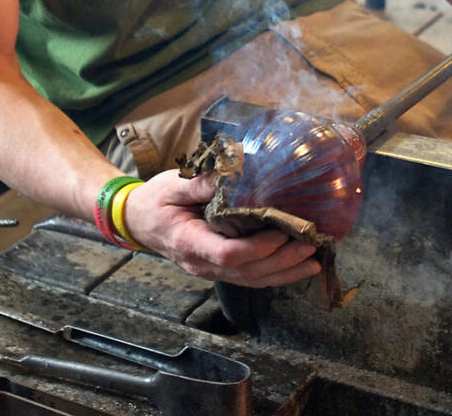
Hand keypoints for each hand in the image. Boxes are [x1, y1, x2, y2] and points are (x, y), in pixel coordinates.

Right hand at [124, 169, 320, 286]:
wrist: (137, 220)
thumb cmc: (154, 200)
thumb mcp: (173, 185)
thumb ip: (202, 182)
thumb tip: (234, 171)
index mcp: (188, 242)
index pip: (226, 255)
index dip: (257, 248)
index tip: (280, 233)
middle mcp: (200, 263)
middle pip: (246, 272)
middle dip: (281, 261)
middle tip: (310, 244)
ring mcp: (209, 270)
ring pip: (251, 280)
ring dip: (285, 273)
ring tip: (314, 260)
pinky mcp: (219, 268)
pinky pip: (249, 277)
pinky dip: (276, 275)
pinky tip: (298, 268)